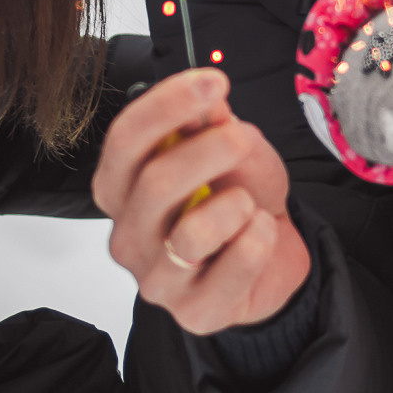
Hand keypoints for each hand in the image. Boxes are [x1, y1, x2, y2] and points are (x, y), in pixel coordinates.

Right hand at [94, 68, 310, 334]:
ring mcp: (155, 279)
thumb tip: (204, 99)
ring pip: (190, 234)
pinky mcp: (193, 312)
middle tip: (241, 138)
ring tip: (248, 204)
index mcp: (121, 187)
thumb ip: (212, 123)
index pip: (125, 140)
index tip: (212, 80)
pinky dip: (259, 239)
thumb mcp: (231, 145)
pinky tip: (260, 233)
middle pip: (153, 183)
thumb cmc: (237, 197)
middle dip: (208, 150)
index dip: (167, 105)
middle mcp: (127, 234)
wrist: (270, 252)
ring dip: (235, 205)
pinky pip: (232, 266)